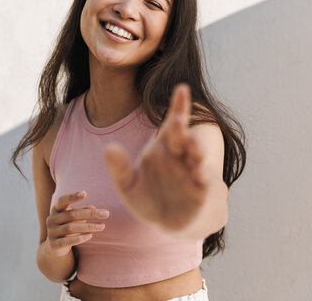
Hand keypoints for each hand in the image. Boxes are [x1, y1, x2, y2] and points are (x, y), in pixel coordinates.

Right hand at [45, 191, 109, 256]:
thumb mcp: (75, 217)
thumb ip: (83, 210)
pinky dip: (79, 238)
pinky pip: (67, 241)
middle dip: (91, 214)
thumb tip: (93, 207)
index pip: (62, 200)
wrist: (55, 246)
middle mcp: (52, 219)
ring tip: (102, 226)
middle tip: (107, 213)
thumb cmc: (68, 225)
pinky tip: (90, 235)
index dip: (72, 197)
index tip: (85, 193)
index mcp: (57, 209)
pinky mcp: (54, 245)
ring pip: (71, 228)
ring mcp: (51, 232)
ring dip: (88, 226)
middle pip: (72, 214)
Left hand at [104, 83, 208, 233]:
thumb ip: (119, 168)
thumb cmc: (147, 198)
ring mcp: (192, 170)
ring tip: (193, 144)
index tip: (182, 88)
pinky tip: (200, 173)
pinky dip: (203, 174)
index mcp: (163, 147)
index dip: (178, 106)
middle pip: (181, 136)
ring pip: (195, 155)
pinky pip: (203, 179)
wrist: (165, 222)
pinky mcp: (200, 188)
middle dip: (180, 128)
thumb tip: (108, 148)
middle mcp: (180, 155)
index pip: (171, 123)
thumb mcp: (127, 186)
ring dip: (195, 149)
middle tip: (176, 121)